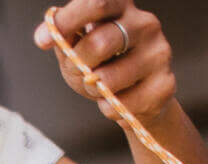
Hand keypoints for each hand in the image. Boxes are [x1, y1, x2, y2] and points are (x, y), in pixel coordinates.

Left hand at [35, 2, 176, 129]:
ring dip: (94, 90)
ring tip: (101, 87)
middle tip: (82, 72)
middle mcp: (145, 23)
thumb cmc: (102, 65)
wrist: (136, 97)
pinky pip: (121, 104)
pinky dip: (109, 108)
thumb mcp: (76, 48)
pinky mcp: (165, 84)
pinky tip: (118, 101)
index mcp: (121, 7)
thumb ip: (63, 38)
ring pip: (108, 79)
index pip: (96, 2)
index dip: (68, 20)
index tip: (42, 40)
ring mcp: (159, 52)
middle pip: (100, 43)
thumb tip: (45, 36)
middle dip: (79, 64)